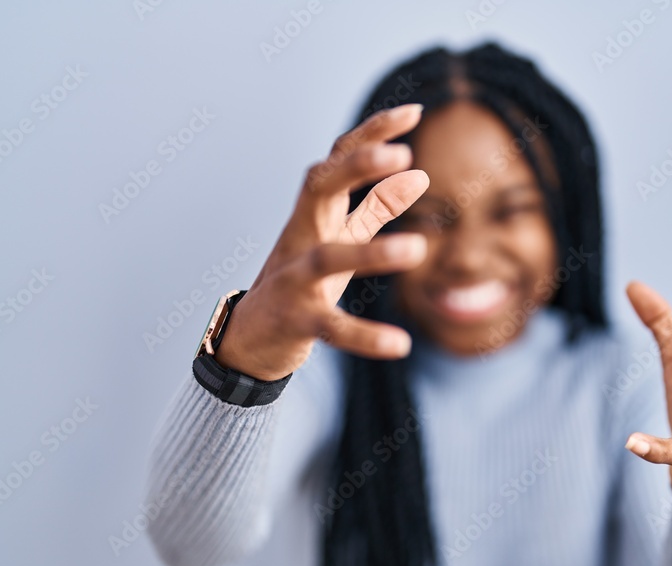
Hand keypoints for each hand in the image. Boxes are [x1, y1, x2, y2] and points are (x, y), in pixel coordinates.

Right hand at [215, 104, 429, 380]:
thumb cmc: (301, 279)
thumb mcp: (340, 237)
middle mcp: (301, 237)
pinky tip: (401, 346)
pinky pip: (332, 328)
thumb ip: (377, 206)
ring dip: (372, 252)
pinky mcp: (298, 321)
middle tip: (400, 154)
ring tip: (418, 249)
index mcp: (314, 213)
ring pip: (328, 257)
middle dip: (356, 166)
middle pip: (319, 187)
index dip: (372, 134)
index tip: (412, 112)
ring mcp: (296, 278)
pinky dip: (365, 337)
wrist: (251, 338)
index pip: (338, 160)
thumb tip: (419, 174)